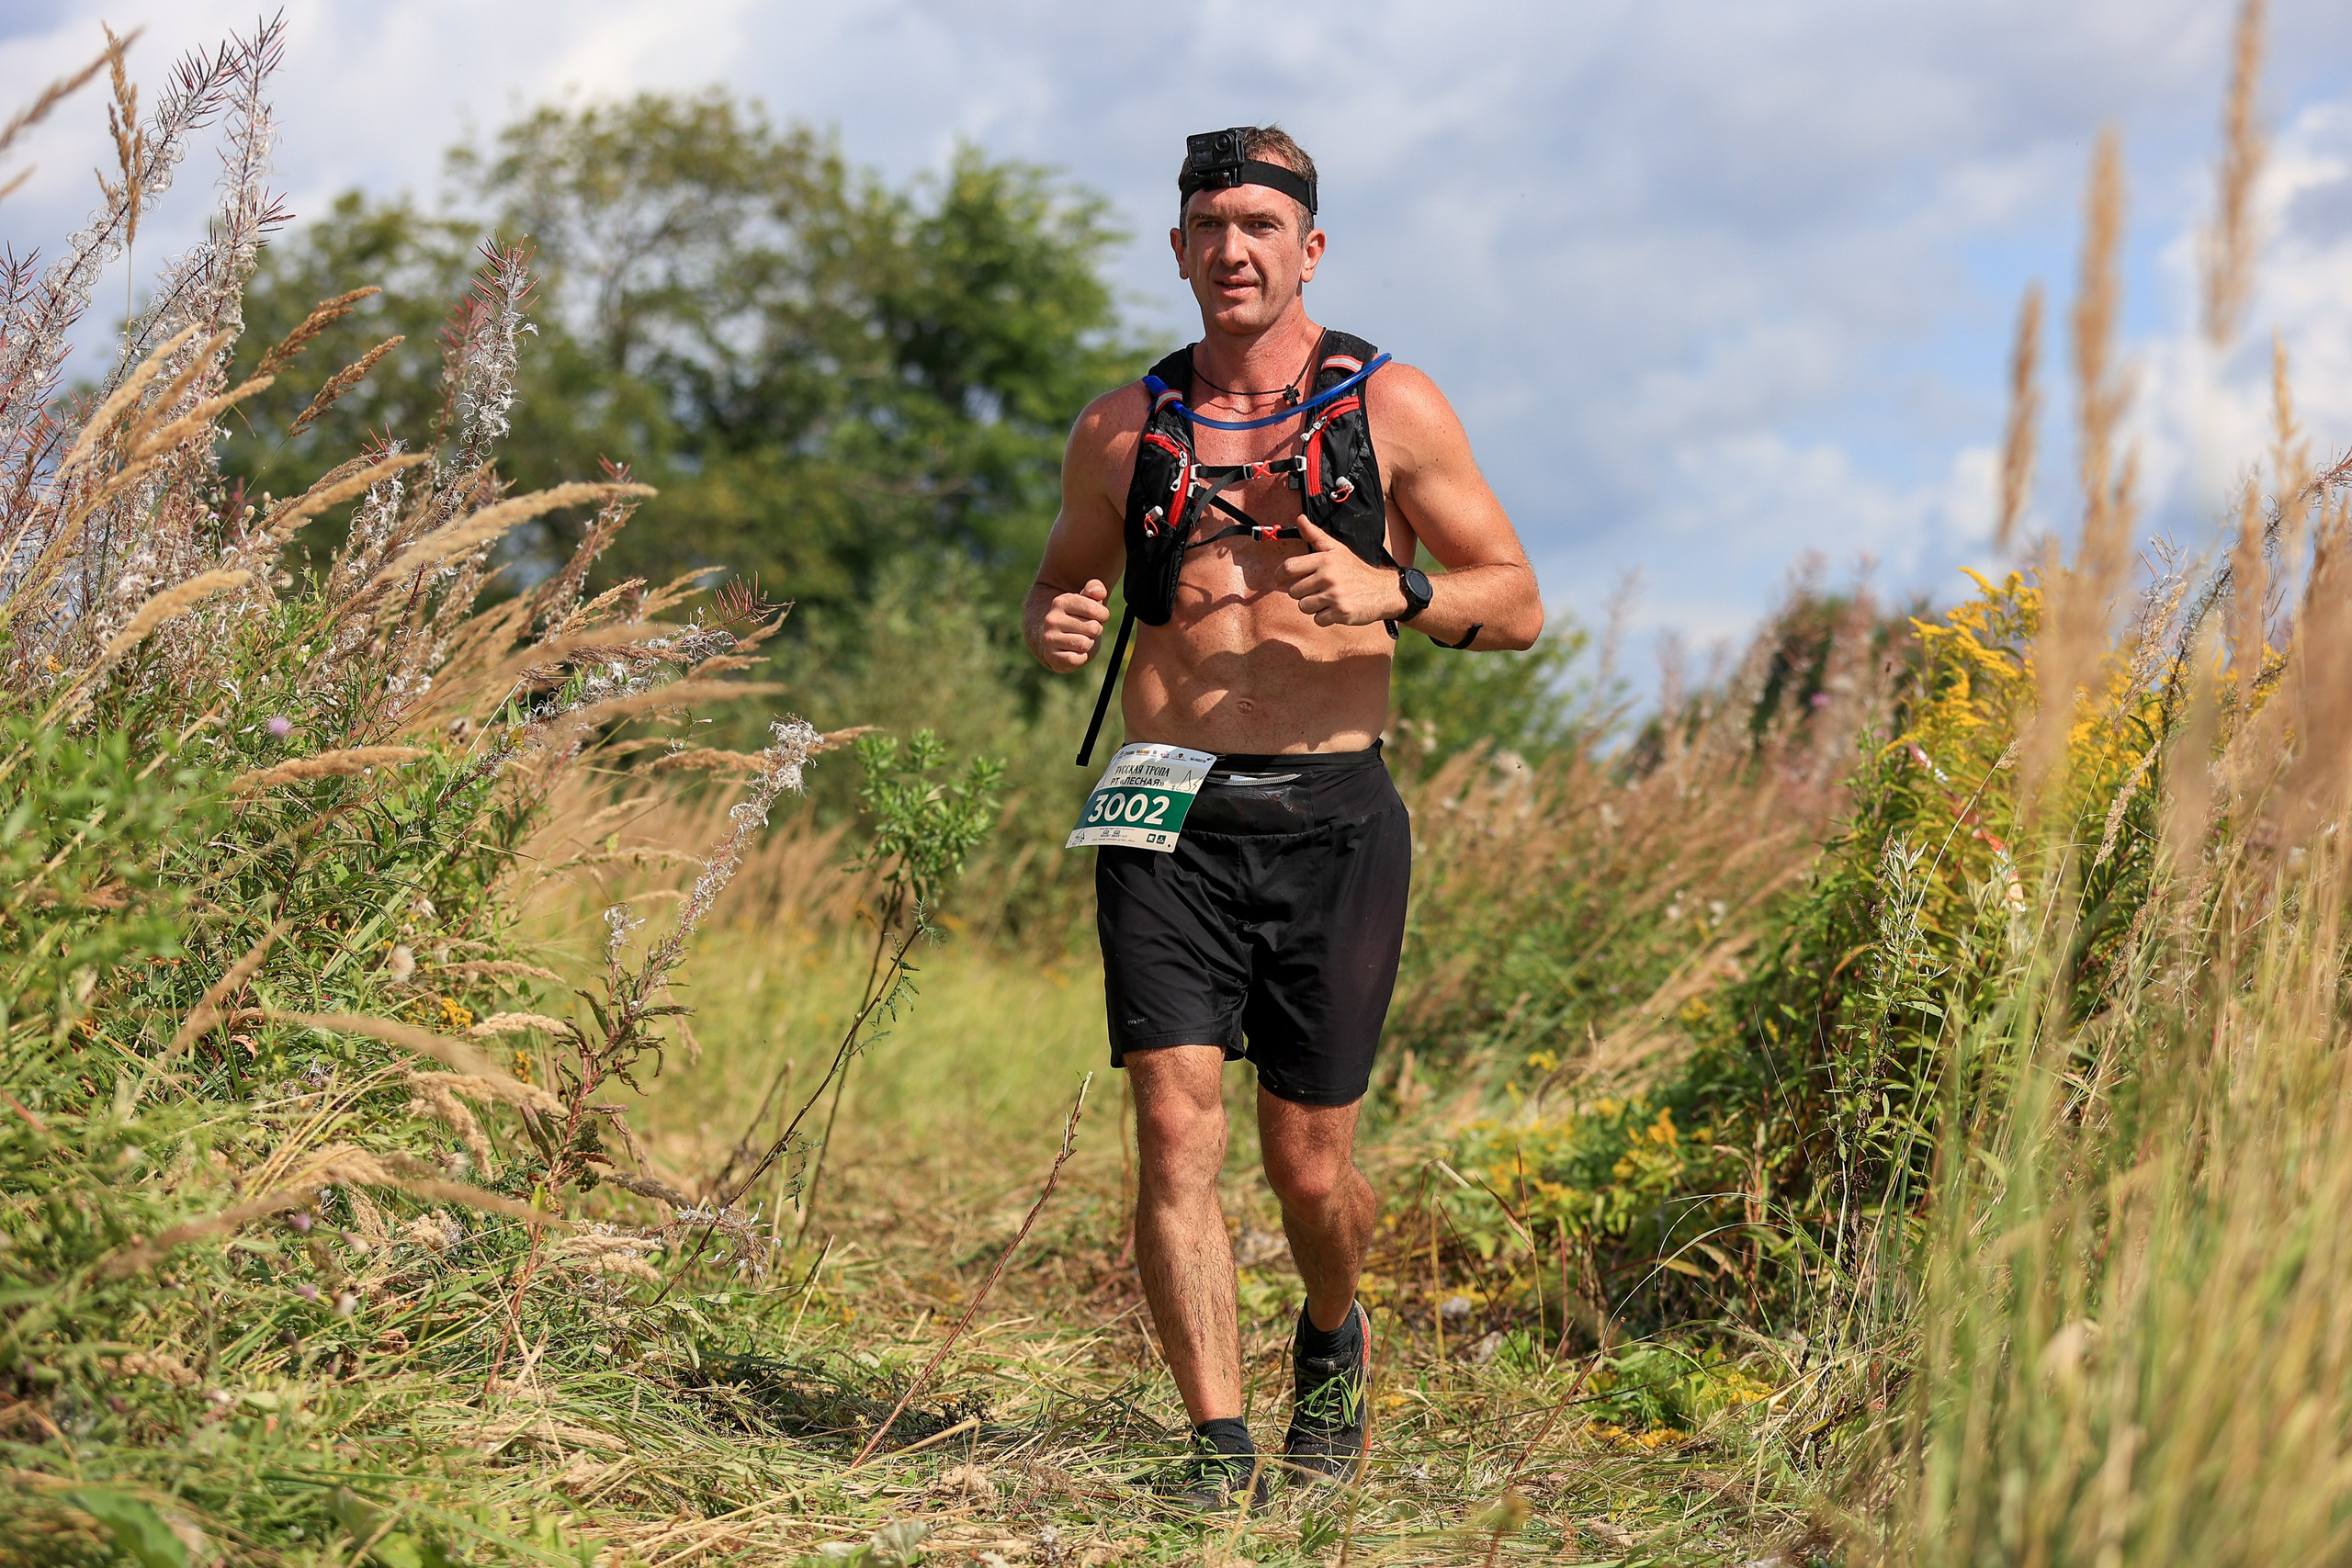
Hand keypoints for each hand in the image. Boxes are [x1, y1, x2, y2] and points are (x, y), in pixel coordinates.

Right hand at [1039, 579, 1111, 670]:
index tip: (1097, 616)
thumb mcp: (1085, 600)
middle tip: (1087, 630)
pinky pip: (1077, 659)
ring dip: (1088, 644)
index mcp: (1060, 602)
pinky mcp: (1050, 656)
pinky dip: (1081, 657)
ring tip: (1079, 640)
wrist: (1053, 640)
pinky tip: (1074, 651)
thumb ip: (1094, 589)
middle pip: (1093, 627)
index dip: (1103, 615)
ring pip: (1086, 643)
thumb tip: (1100, 592)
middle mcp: (1052, 619)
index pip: (1094, 609)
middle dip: (1095, 631)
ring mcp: (1049, 638)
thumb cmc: (1076, 618)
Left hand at [1281, 516, 1408, 626]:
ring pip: (1304, 606)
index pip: (1290, 567)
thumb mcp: (1337, 549)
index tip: (1279, 580)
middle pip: (1294, 591)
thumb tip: (1299, 518)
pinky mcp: (1341, 612)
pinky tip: (1335, 609)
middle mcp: (1328, 576)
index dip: (1280, 575)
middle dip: (1303, 593)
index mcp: (1325, 560)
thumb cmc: (1356, 570)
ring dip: (1313, 606)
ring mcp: (1335, 595)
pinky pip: (1318, 619)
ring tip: (1327, 599)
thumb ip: (1315, 535)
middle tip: (1318, 590)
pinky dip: (1324, 617)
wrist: (1382, 590)